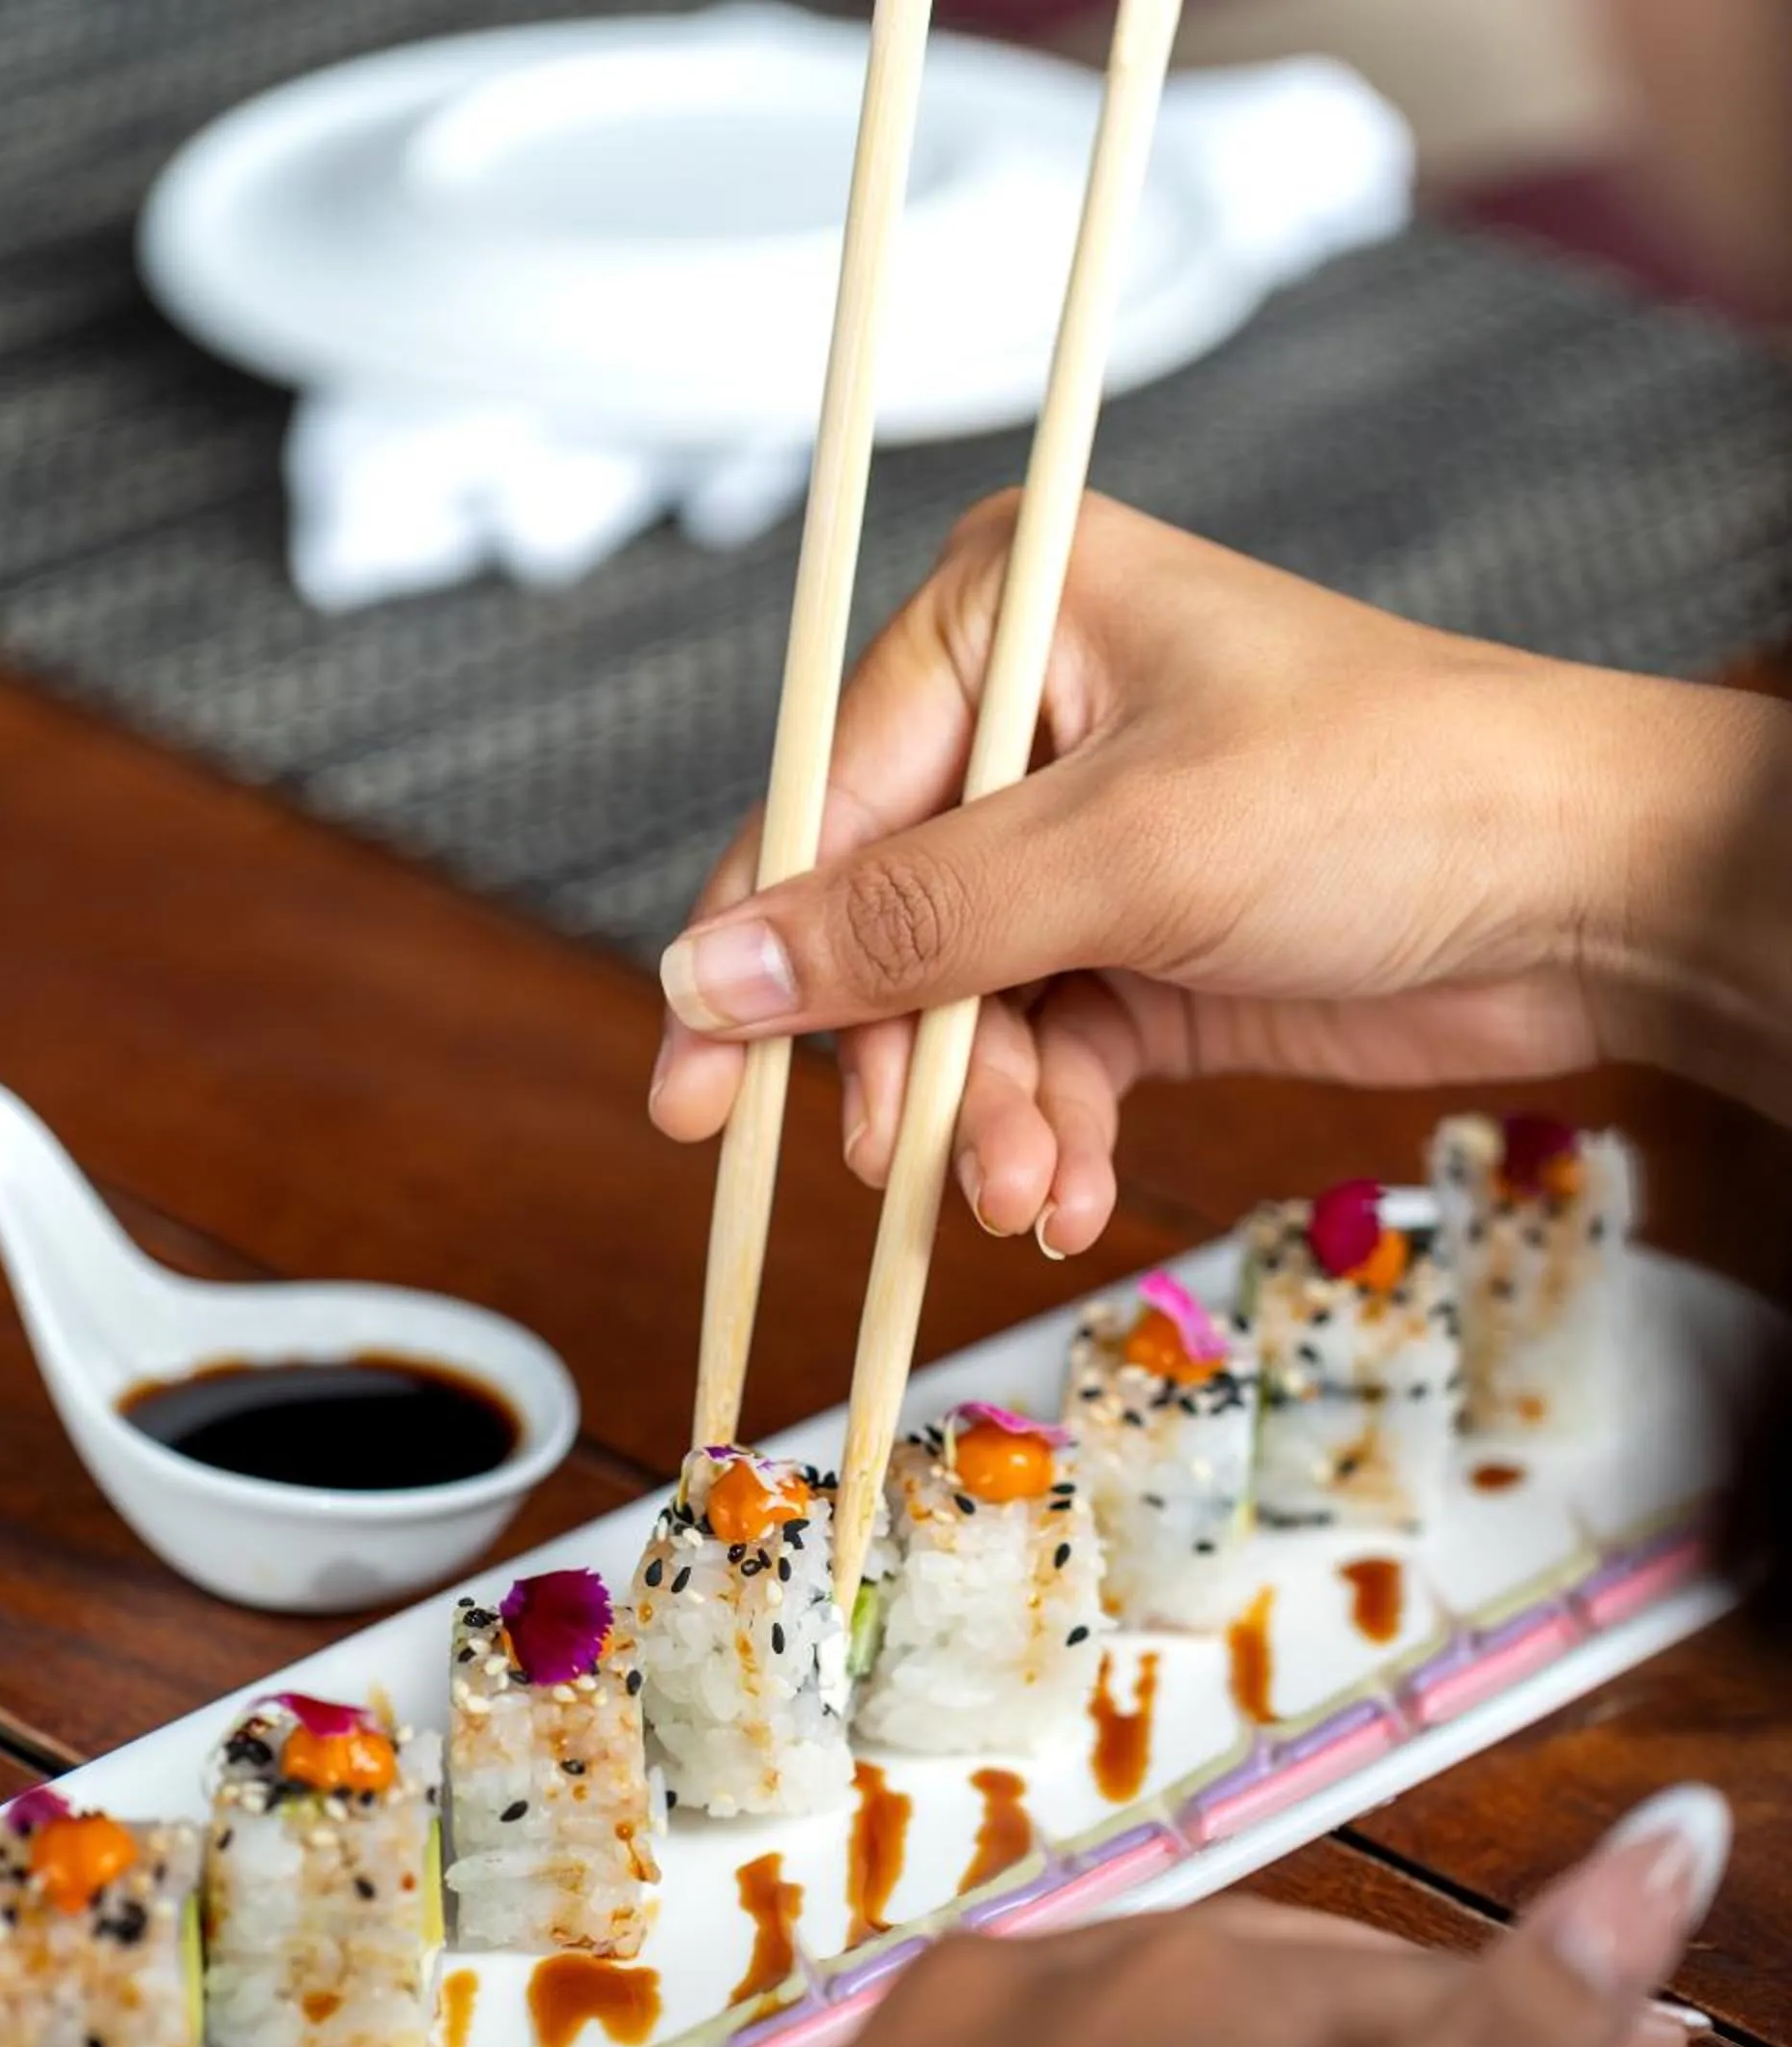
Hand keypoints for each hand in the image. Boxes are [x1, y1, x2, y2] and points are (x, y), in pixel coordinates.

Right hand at [649, 497, 1765, 1249]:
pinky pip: (1038, 1057)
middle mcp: (1030, 720)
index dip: (754, 959)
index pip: (823, 800)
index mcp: (1011, 614)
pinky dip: (1047, 1133)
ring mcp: (1084, 842)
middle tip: (914, 1168)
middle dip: (901, 1065)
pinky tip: (1069, 1192)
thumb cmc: (1385, 797)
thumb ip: (905, 926)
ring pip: (955, 1013)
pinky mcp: (1140, 947)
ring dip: (982, 1121)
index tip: (693, 1098)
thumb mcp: (1121, 856)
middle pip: (879, 924)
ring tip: (1027, 1194)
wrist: (1590, 896)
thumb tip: (707, 973)